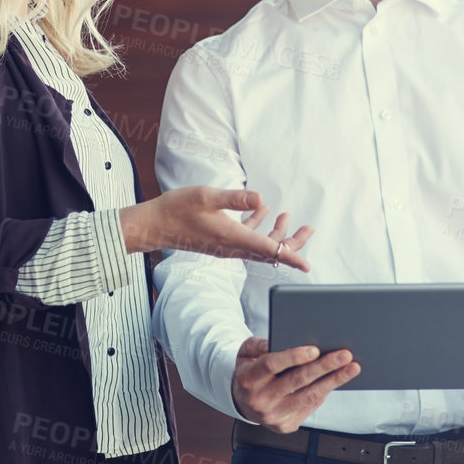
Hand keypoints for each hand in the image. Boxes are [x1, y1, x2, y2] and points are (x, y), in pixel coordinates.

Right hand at [120, 186, 314, 270]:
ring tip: (287, 216)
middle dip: (292, 241)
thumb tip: (261, 199)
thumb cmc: (177, 209)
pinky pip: (245, 239)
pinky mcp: (220, 241)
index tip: (307, 266)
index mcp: (233, 237)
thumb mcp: (207, 197)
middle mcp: (232, 246)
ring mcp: (225, 246)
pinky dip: (257, 227)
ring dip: (275, 233)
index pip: (269, 250)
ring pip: (259, 245)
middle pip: (270, 251)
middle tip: (308, 229)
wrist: (154, 225)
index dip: (291, 256)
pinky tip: (262, 211)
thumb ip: (234, 198)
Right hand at [229, 336, 358, 432]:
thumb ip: (260, 344)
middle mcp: (259, 400)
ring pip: (308, 396)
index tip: (316, 349)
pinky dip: (325, 392)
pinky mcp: (285, 426)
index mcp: (248, 378)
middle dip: (324, 367)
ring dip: (333, 381)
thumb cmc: (250, 370)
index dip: (293, 356)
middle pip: (296, 381)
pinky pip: (310, 406)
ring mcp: (273, 416)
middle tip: (345, 355)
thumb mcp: (246, 352)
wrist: (243, 401)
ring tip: (352, 368)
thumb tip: (284, 340)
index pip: (271, 364)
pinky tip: (338, 379)